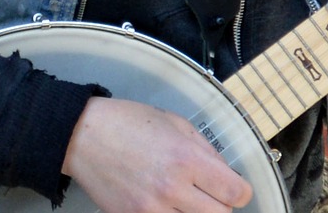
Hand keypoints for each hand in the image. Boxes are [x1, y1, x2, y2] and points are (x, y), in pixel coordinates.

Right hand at [63, 97, 253, 212]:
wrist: (86, 137)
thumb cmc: (130, 123)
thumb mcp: (177, 124)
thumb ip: (206, 150)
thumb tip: (226, 172)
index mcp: (186, 159)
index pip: (233, 191)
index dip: (242, 191)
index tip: (239, 188)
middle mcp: (171, 189)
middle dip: (222, 204)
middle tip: (215, 193)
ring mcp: (151, 210)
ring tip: (189, 198)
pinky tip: (169, 205)